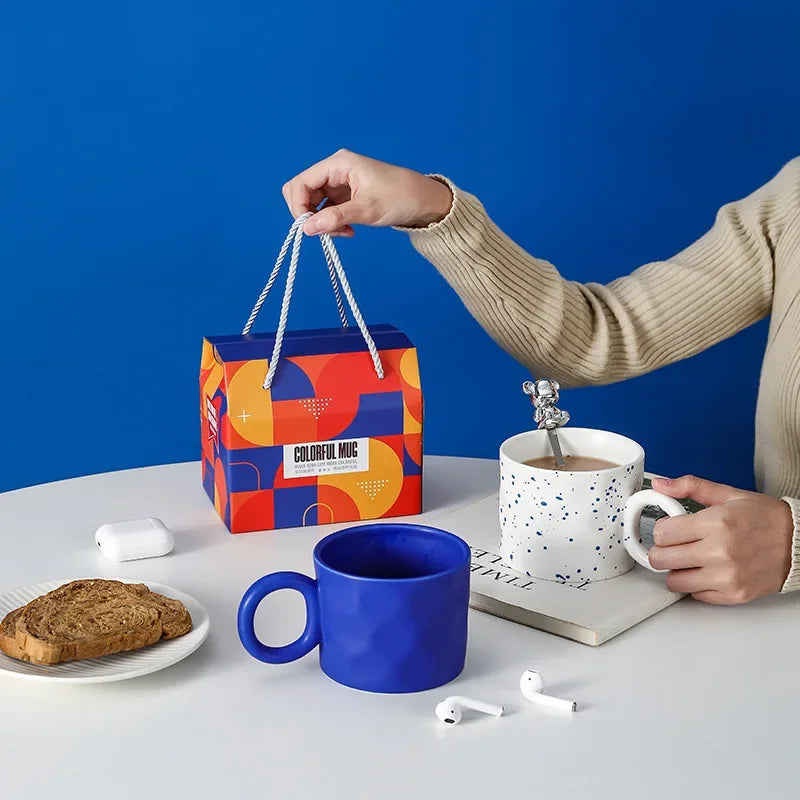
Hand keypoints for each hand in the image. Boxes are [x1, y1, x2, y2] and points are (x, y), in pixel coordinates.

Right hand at [281, 149, 452, 236]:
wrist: (422, 201)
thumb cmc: (398, 197)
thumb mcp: (366, 210)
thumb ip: (334, 218)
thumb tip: (306, 228)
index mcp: (338, 164)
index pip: (300, 182)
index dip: (298, 206)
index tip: (308, 227)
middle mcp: (335, 170)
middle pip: (304, 192)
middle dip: (311, 215)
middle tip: (327, 232)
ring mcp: (340, 183)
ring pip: (315, 204)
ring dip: (324, 222)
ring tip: (344, 232)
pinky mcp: (346, 195)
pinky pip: (328, 210)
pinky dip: (333, 223)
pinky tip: (349, 230)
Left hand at [648, 475, 793, 604]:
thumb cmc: (766, 518)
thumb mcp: (728, 494)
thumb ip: (690, 487)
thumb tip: (660, 485)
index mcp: (716, 522)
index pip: (661, 533)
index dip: (662, 529)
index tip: (670, 528)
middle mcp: (720, 552)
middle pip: (661, 559)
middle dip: (663, 550)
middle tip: (675, 545)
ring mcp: (727, 577)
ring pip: (674, 581)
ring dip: (677, 569)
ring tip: (691, 558)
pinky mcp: (734, 595)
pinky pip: (695, 594)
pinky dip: (696, 584)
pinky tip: (707, 570)